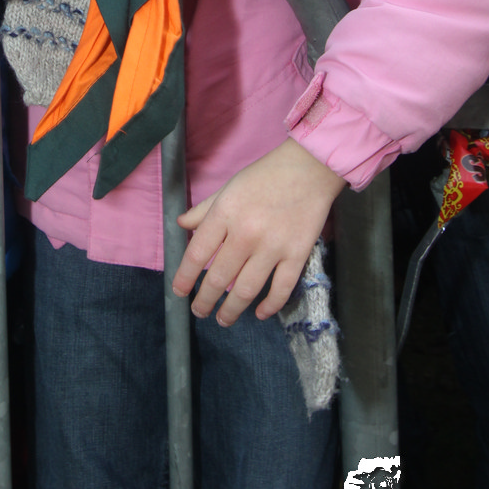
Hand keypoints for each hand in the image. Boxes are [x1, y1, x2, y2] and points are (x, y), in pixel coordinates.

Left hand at [172, 140, 345, 326]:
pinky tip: (260, 313)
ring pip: (246, 290)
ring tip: (223, 319)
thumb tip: (181, 224)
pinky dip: (269, 306)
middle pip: (218, 278)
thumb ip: (204, 209)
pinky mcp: (297, 255)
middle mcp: (245, 234)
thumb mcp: (228, 188)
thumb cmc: (264, 176)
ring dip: (232, 311)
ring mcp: (272, 247)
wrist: (309, 169)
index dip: (184, 277)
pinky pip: (281, 289)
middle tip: (200, 311)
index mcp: (225, 214)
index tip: (179, 292)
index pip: (197, 254)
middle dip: (205, 300)